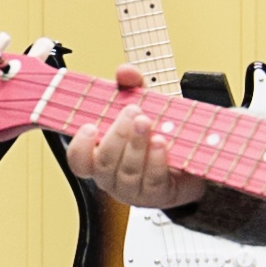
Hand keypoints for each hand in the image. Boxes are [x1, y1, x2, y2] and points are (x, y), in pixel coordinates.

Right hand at [65, 66, 206, 209]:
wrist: (187, 164)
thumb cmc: (154, 135)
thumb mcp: (141, 106)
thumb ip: (130, 87)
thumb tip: (124, 71)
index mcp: (99, 158)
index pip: (78, 160)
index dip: (80, 147)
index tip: (89, 127)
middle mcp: (111, 177)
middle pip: (105, 162)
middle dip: (117, 135)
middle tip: (132, 111)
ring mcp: (133, 190)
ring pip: (128, 171)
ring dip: (137, 145)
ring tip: (147, 123)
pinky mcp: (156, 195)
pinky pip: (152, 180)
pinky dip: (156, 160)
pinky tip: (160, 143)